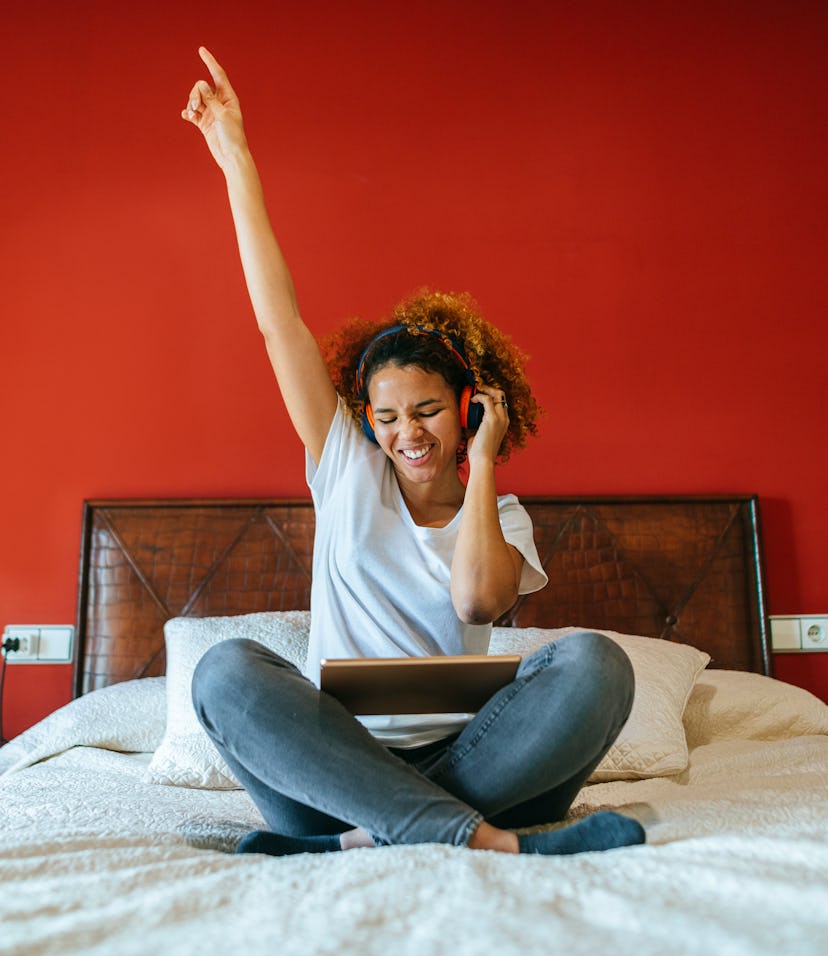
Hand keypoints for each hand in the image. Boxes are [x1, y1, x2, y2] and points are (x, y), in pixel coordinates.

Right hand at [181, 47, 246, 169]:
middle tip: (195, 106)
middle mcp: (219, 103)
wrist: (231, 157)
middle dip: (195, 93)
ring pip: (195, 99)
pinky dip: (188, 113)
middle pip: (201, 87)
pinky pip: (192, 113)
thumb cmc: (232, 136)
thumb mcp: (222, 115)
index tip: (201, 49)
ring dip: (191, 104)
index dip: (210, 62)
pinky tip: (186, 116)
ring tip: (192, 114)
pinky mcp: (204, 123)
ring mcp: (211, 113)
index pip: (218, 75)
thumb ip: (211, 99)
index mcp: (229, 98)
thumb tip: (202, 84)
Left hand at [466, 385, 509, 465]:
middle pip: (501, 394)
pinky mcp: (493, 419)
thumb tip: (464, 418)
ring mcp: (500, 418)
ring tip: (473, 391)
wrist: (482, 461)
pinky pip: (487, 399)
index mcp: (503, 422)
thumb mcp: (477, 434)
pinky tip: (472, 400)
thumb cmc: (479, 451)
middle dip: (488, 388)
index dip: (490, 394)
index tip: (478, 393)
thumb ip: (474, 425)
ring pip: (497, 393)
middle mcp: (505, 418)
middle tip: (476, 388)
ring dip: (484, 389)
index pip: (500, 402)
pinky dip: (478, 396)